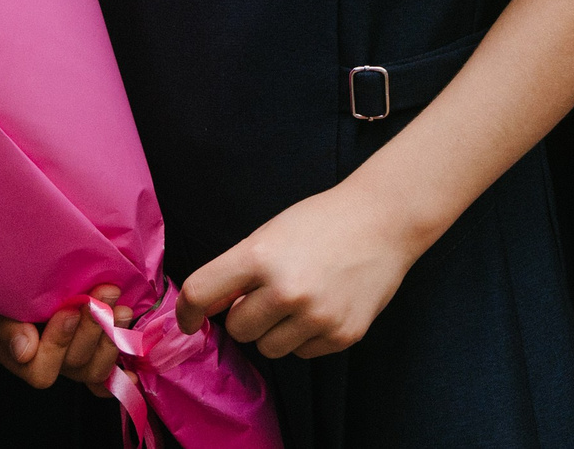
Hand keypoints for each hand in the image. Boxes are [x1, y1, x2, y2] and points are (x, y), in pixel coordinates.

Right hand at [0, 285, 127, 394]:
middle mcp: (51, 361)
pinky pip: (109, 376)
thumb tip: (24, 351)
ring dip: (112, 337)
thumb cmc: (9, 283)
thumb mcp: (1, 299)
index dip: (58, 343)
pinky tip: (134, 372)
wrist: (27, 267)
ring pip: (96, 368)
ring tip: (123, 309)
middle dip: (92, 327)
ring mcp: (75, 358)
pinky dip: (122, 375)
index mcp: (21, 354)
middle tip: (105, 293)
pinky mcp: (96, 350)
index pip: (41, 369)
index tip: (70, 310)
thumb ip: (7, 327)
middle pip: (76, 363)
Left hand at [175, 181, 423, 359]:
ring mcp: (316, 316)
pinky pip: (303, 352)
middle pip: (238, 329)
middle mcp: (286, 289)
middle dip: (247, 315)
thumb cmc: (322, 222)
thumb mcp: (270, 234)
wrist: (385, 220)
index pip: (202, 293)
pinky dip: (307, 336)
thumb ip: (238, 271)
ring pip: (269, 348)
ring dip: (276, 330)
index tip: (190, 321)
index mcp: (261, 256)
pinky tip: (325, 305)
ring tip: (301, 300)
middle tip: (270, 293)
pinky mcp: (342, 335)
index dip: (187, 312)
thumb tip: (208, 310)